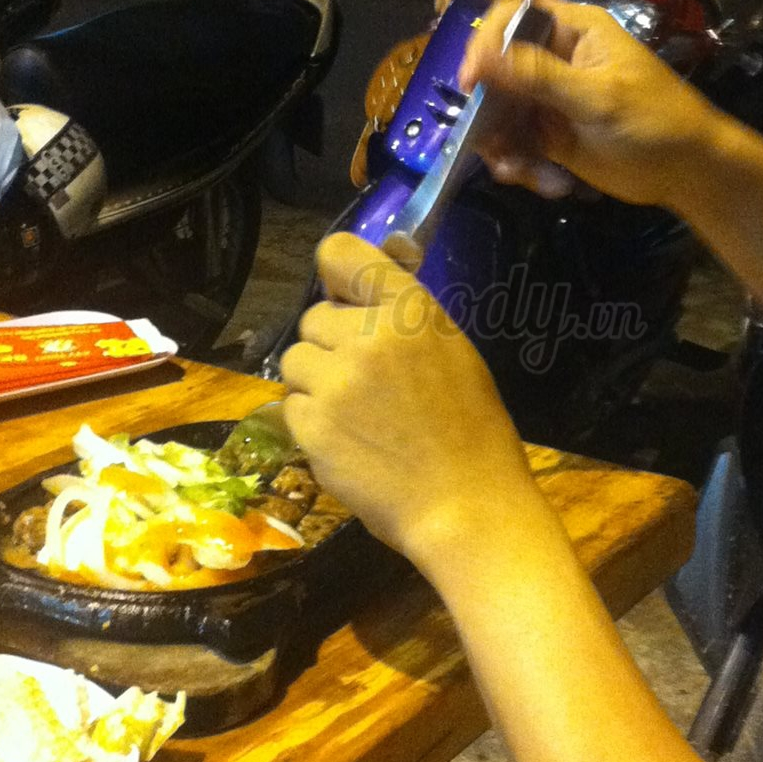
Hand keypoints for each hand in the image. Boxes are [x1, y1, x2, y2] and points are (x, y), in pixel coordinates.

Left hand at [278, 233, 540, 571]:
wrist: (466, 508)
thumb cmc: (472, 435)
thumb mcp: (452, 355)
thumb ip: (404, 321)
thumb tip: (354, 297)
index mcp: (412, 312)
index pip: (342, 253)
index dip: (333, 274)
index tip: (342, 298)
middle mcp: (370, 336)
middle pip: (313, 318)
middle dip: (330, 346)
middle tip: (363, 383)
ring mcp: (336, 381)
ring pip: (294, 362)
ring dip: (315, 385)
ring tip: (356, 417)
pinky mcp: (312, 424)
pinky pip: (290, 406)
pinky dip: (311, 424)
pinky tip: (348, 444)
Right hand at [458, 0, 721, 208]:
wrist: (688, 172)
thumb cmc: (653, 121)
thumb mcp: (597, 97)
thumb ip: (539, 76)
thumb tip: (480, 55)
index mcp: (573, 31)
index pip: (513, 15)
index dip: (486, 42)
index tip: (472, 83)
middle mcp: (555, 59)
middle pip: (496, 70)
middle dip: (489, 111)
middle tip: (492, 145)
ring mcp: (550, 99)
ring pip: (500, 113)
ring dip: (504, 145)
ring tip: (524, 174)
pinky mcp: (550, 136)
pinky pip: (516, 144)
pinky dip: (522, 165)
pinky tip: (550, 184)